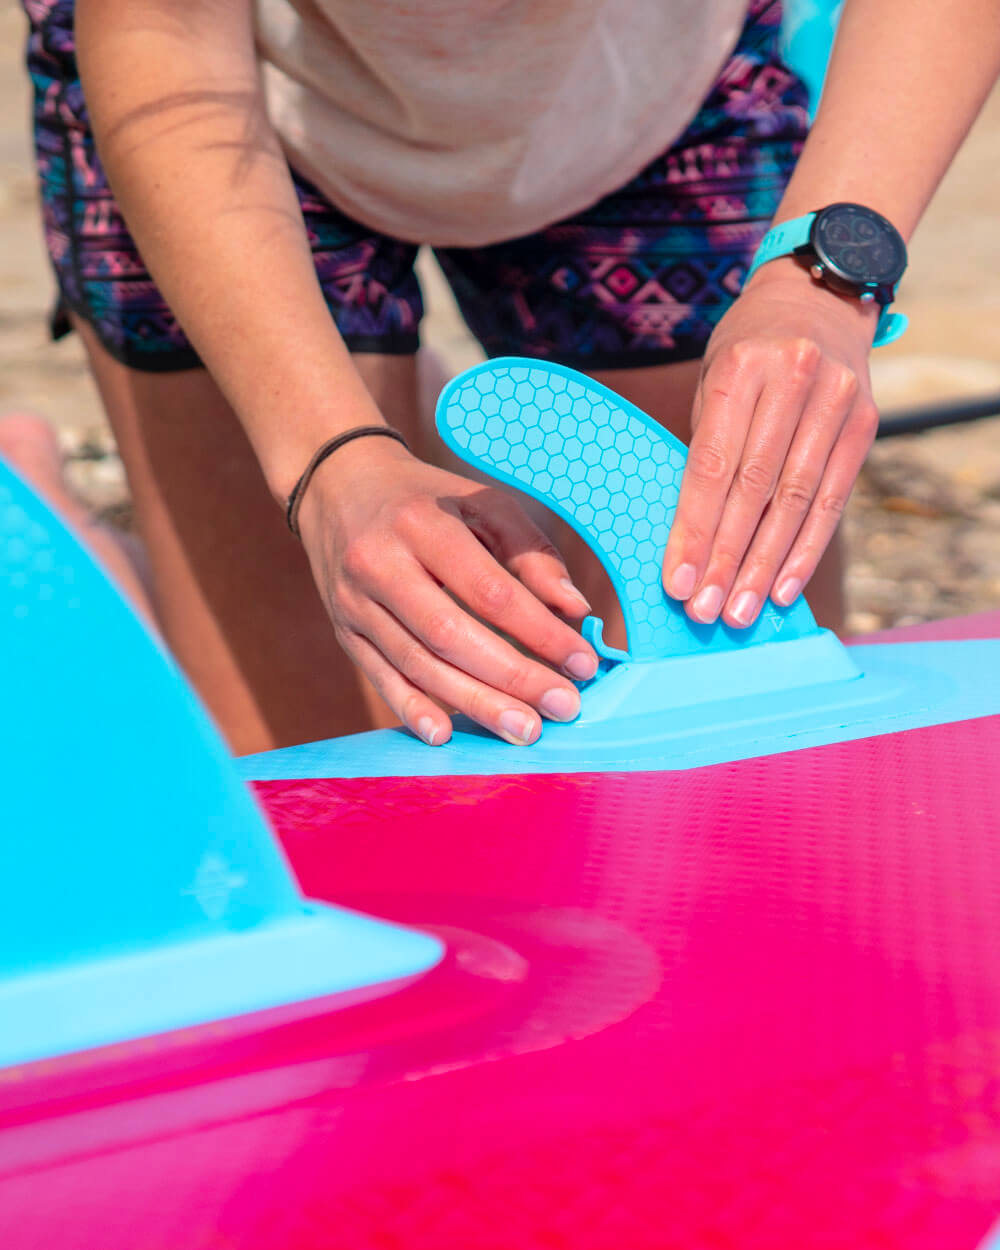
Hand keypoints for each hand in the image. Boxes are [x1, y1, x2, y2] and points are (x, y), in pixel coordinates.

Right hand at [295, 436, 598, 745]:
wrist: (337, 487)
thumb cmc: (426, 499)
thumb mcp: (481, 503)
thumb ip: (531, 553)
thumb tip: (575, 610)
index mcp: (422, 524)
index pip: (489, 590)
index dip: (539, 631)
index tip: (583, 663)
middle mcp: (380, 564)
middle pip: (451, 634)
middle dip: (512, 677)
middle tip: (562, 707)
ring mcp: (356, 603)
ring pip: (418, 663)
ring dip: (475, 703)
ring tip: (525, 729)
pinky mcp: (345, 631)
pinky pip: (380, 677)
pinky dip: (412, 708)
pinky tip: (445, 735)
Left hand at [661, 261, 880, 627]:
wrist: (817, 298)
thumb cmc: (745, 354)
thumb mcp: (712, 382)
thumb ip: (706, 448)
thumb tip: (688, 539)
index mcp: (739, 367)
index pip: (712, 464)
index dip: (694, 528)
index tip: (678, 581)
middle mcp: (792, 379)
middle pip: (755, 488)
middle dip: (727, 557)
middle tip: (706, 611)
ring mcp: (837, 398)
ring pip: (797, 500)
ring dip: (765, 564)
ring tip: (740, 611)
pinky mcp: (865, 421)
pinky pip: (834, 498)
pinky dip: (806, 548)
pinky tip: (783, 586)